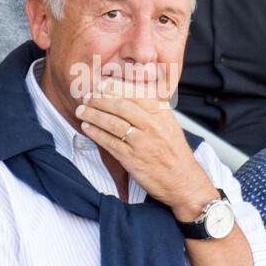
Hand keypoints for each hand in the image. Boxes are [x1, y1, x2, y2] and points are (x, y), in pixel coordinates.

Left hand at [75, 79, 218, 219]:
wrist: (183, 181)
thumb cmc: (174, 152)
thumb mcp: (168, 123)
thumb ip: (151, 109)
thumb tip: (128, 94)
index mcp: (161, 113)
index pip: (134, 93)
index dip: (114, 87)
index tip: (100, 84)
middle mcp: (152, 125)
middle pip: (119, 106)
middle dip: (99, 99)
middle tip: (86, 97)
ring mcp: (142, 142)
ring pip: (112, 123)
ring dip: (93, 115)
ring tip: (81, 111)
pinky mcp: (132, 159)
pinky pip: (109, 142)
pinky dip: (96, 133)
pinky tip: (86, 128)